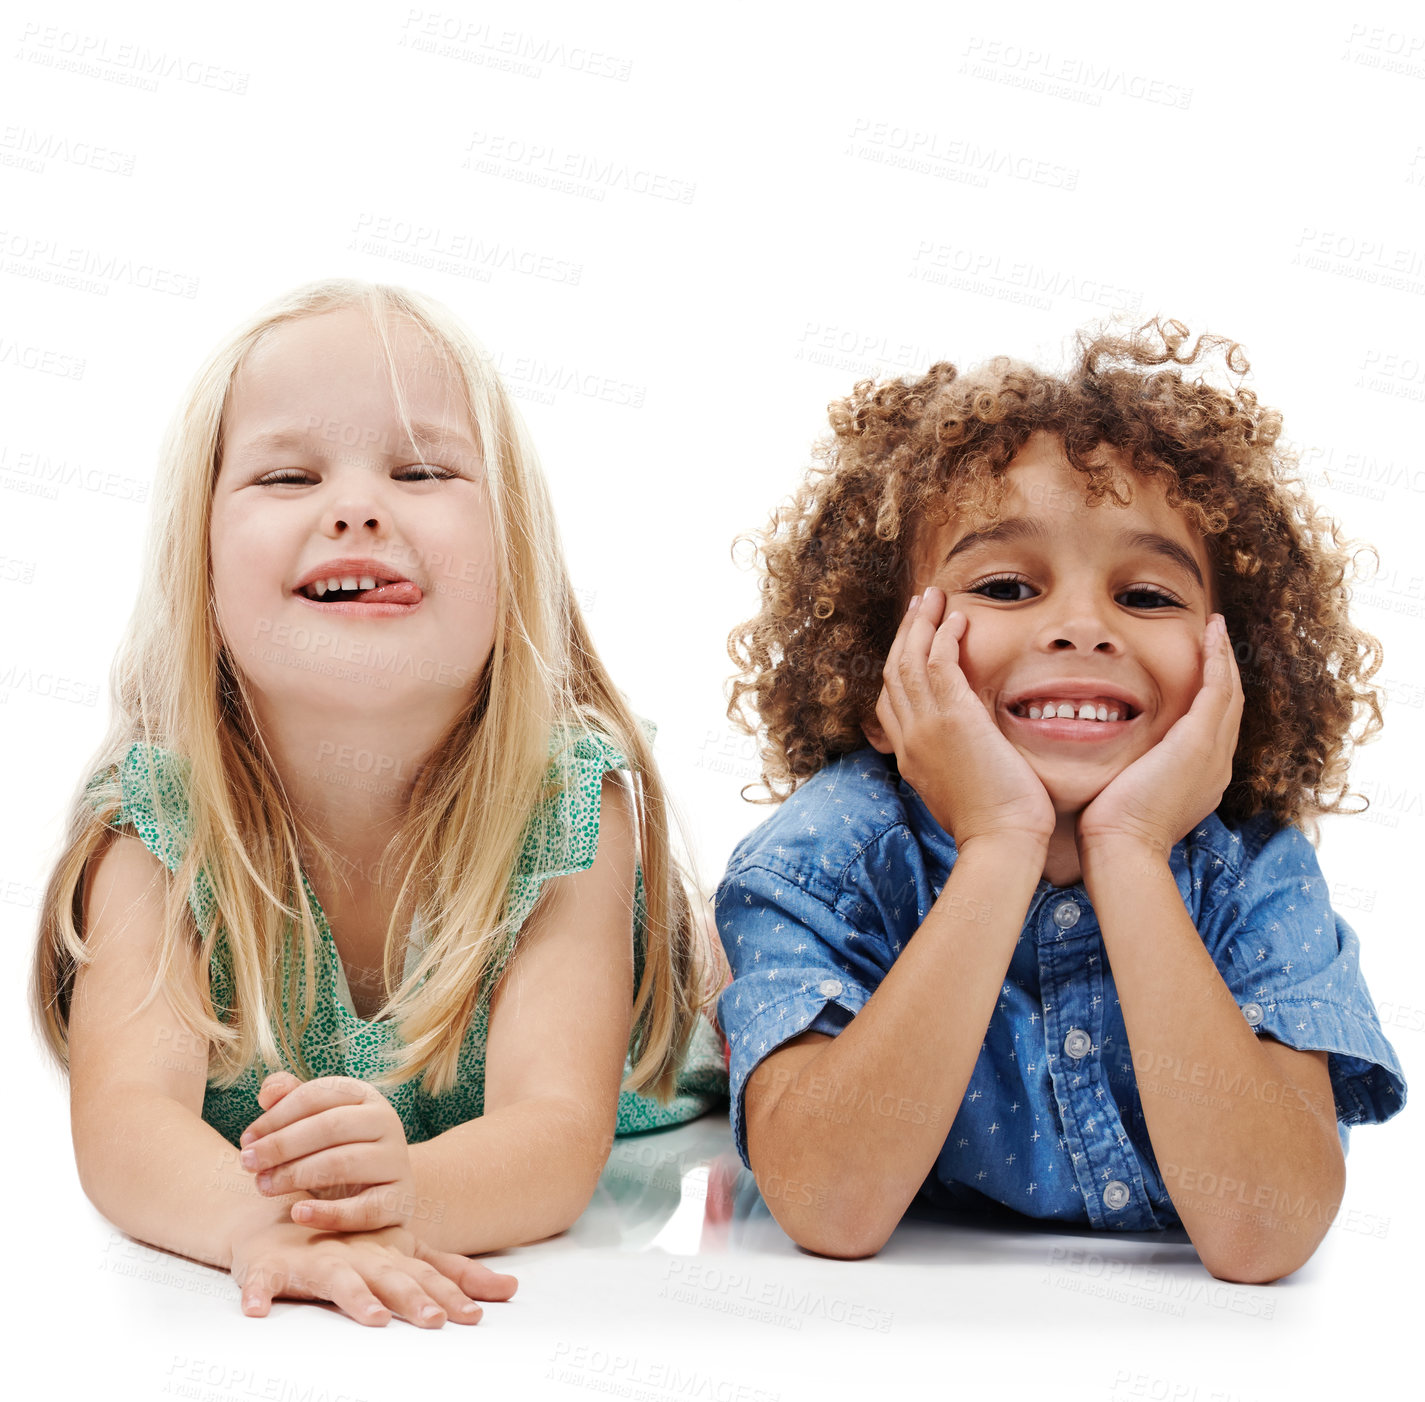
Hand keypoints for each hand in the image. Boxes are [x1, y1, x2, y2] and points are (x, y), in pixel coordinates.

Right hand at [229, 1216, 517, 1327]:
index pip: (424, 1275)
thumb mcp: (403, 1253)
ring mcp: (315, 1260)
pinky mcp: (271, 1266)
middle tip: (434, 1319)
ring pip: (335, 1280)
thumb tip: (512, 1289)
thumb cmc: (350, 1238)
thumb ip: (452, 1272)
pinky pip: (262, 1282)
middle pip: (388, 1278)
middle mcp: (357, 1256)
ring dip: (354, 1297)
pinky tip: (255, 1310)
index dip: (449, 1294)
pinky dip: (257, 1294)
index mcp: (387, 1254)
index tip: (475, 1317)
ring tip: (373, 1317)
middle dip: (412, 1298)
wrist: (276, 1211)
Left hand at [240, 1072, 420, 1232]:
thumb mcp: (316, 1122)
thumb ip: (290, 1099)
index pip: (318, 1095)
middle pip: (331, 1126)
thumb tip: (268, 1092)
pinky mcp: (399, 1200)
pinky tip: (297, 1214)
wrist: (382, 1190)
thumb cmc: (337, 1150)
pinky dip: (330, 1213)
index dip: (277, 1116)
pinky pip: (366, 1209)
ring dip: (295, 1175)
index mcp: (365, 1096)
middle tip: (246, 1163)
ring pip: (344, 1164)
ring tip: (263, 1186)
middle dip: (282, 1145)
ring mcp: (396, 1161)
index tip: (246, 1139)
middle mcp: (386, 1121)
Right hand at [871, 586, 1055, 848]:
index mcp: (909, 756)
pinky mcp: (953, 719)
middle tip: (918, 606)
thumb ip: (954, 766)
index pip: (891, 701)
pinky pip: (938, 663)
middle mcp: (908, 738)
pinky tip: (958, 618)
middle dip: (904, 635)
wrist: (1000, 842)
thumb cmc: (994, 826)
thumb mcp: (960, 793)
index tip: (913, 643)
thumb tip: (966, 754)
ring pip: (909, 661)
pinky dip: (944, 636)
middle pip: (893, 672)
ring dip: (920, 624)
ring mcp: (925, 727)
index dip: (899, 666)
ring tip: (934, 597)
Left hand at [1075, 613, 1243, 863]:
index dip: (1211, 696)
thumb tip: (1108, 764)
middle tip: (1216, 639)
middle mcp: (1216, 766)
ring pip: (1229, 694)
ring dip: (1224, 658)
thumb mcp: (1127, 796)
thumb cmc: (1110, 830)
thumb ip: (1129, 775)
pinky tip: (1211, 635)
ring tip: (1216, 629)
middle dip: (1225, 671)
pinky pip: (1218, 689)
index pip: (1213, 728)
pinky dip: (1217, 659)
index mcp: (1201, 779)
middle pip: (1229, 708)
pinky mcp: (1199, 742)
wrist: (1121, 849)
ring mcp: (1214, 754)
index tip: (1201, 670)